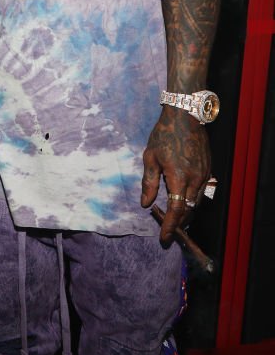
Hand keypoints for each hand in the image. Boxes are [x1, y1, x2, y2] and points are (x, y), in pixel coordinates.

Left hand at [141, 105, 210, 244]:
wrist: (186, 116)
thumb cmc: (164, 134)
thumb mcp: (150, 157)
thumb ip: (149, 182)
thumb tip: (145, 203)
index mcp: (179, 177)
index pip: (176, 210)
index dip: (170, 226)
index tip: (164, 239)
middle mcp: (195, 179)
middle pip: (188, 210)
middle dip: (178, 224)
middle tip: (168, 233)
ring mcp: (204, 174)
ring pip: (196, 202)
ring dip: (186, 213)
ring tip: (175, 221)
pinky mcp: (208, 169)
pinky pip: (201, 191)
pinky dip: (192, 201)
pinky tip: (184, 201)